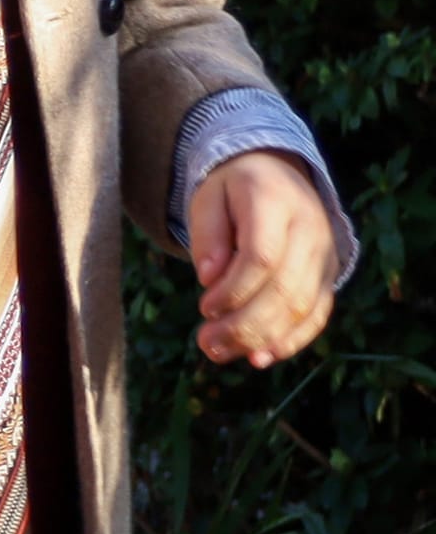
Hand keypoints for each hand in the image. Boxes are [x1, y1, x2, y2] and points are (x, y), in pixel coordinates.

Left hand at [187, 149, 336, 368]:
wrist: (278, 175)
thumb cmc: (234, 190)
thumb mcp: (208, 198)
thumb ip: (206, 235)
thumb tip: (209, 278)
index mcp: (276, 201)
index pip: (262, 257)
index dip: (233, 290)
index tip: (204, 308)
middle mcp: (310, 228)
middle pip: (284, 289)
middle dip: (244, 325)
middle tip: (207, 344)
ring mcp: (325, 253)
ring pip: (302, 306)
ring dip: (262, 338)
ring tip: (223, 353)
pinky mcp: (329, 274)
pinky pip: (318, 314)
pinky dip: (291, 340)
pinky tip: (261, 357)